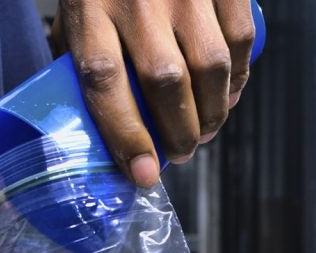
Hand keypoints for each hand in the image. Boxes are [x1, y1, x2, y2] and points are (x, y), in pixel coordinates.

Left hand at [52, 0, 254, 185]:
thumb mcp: (75, 12)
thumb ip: (87, 58)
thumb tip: (106, 124)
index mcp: (89, 11)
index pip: (106, 85)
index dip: (127, 136)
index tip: (142, 174)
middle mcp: (137, 0)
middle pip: (166, 83)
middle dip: (179, 134)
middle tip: (181, 153)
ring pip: (209, 67)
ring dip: (213, 114)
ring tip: (205, 132)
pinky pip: (239, 39)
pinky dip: (238, 79)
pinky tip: (228, 96)